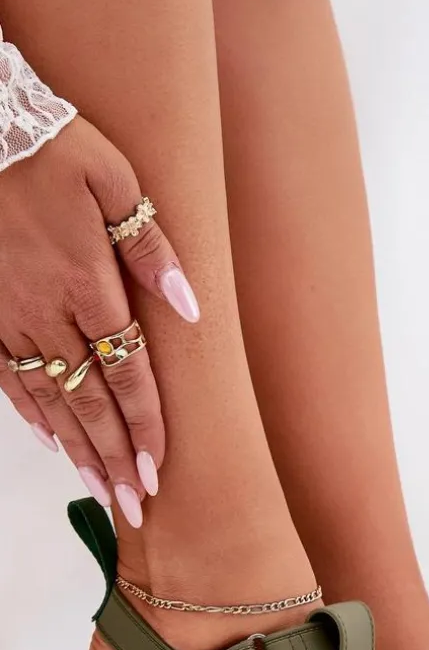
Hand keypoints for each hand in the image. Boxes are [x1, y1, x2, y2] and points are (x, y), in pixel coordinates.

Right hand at [0, 115, 198, 526]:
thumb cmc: (52, 144)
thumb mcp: (115, 179)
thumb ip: (151, 248)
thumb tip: (189, 308)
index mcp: (88, 283)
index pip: (127, 374)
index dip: (144, 426)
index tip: (159, 471)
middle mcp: (48, 312)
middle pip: (90, 403)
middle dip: (114, 458)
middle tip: (134, 505)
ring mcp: (10, 316)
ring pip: (50, 399)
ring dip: (77, 450)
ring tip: (101, 491)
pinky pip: (9, 376)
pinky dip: (31, 413)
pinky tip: (50, 441)